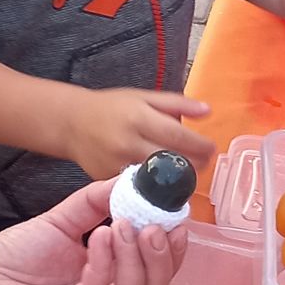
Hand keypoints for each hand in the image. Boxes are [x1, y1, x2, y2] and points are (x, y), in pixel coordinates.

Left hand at [0, 179, 186, 284]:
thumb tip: (129, 179)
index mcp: (110, 278)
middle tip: (156, 225)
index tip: (178, 216)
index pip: (155, 270)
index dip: (173, 248)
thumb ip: (94, 203)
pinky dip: (104, 263)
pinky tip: (99, 236)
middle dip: (164, 257)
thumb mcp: (60, 222)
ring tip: (126, 225)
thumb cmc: (11, 260)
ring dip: (138, 260)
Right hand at [65, 87, 214, 178]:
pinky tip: (162, 180)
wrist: (71, 123)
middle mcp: (128, 143)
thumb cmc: (111, 107)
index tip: (212, 148)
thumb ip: (177, 103)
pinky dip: (154, 186)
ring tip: (185, 172)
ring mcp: (117, 165)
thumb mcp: (143, 96)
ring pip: (157, 180)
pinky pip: (139, 187)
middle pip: (171, 162)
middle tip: (204, 162)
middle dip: (194, 165)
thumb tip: (208, 111)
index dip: (201, 146)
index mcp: (138, 117)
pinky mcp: (109, 180)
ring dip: (176, 179)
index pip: (178, 137)